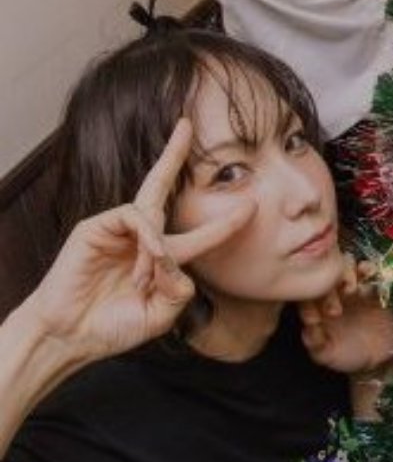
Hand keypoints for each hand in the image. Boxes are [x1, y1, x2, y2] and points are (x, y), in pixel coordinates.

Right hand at [27, 120, 255, 361]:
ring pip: (153, 216)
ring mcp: (117, 229)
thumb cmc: (114, 327)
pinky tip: (145, 257)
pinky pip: (132, 216)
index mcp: (163, 257)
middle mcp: (142, 237)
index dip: (226, 224)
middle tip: (186, 124)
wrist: (71, 337)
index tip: (252, 207)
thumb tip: (179, 265)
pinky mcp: (95, 227)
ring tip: (145, 279)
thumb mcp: (161, 314)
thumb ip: (180, 291)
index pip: (200, 235)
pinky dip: (146, 236)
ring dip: (157, 250)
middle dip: (173, 153)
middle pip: (161, 185)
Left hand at [298, 263, 392, 374]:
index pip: (306, 292)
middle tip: (336, 308)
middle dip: (328, 286)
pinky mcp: (372, 283)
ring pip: (344, 265)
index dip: (308, 299)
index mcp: (316, 306)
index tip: (316, 318)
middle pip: (324, 272)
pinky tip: (367, 278)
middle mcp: (332, 292)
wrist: (380, 356)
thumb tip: (307, 329)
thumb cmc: (349, 356)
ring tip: (352, 291)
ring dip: (346, 273)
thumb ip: (316, 344)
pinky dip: (367, 268)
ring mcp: (352, 285)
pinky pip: (368, 268)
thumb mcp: (329, 355)